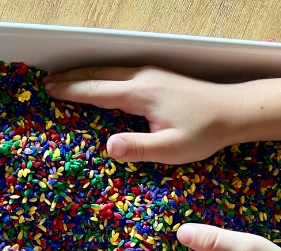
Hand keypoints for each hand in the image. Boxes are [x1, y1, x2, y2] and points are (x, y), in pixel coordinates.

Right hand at [43, 66, 243, 163]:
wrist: (233, 111)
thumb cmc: (204, 132)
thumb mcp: (171, 149)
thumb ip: (138, 147)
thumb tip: (106, 146)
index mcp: (140, 94)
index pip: (96, 90)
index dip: (70, 90)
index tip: (48, 90)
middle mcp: (142, 78)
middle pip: (97, 74)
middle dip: (70, 78)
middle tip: (46, 83)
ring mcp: (150, 75)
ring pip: (108, 71)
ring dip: (84, 75)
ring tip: (65, 80)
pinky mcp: (157, 78)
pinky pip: (119, 74)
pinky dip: (100, 77)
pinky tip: (98, 84)